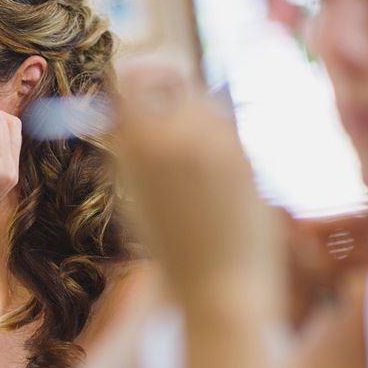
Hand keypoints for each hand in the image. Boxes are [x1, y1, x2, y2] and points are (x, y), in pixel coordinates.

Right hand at [115, 61, 281, 305]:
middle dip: (160, 91)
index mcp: (142, 144)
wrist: (221, 288)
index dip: (128, 83)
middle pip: (170, 79)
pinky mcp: (247, 155)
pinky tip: (207, 173)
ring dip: (188, 111)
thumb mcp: (133, 199)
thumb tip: (120, 115)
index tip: (126, 91)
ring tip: (181, 151)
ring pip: (201, 100)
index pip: (132, 82)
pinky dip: (211, 136)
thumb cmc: (170, 253)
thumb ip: (127, 151)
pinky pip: (222, 127)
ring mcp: (220, 142)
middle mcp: (182, 133)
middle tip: (153, 112)